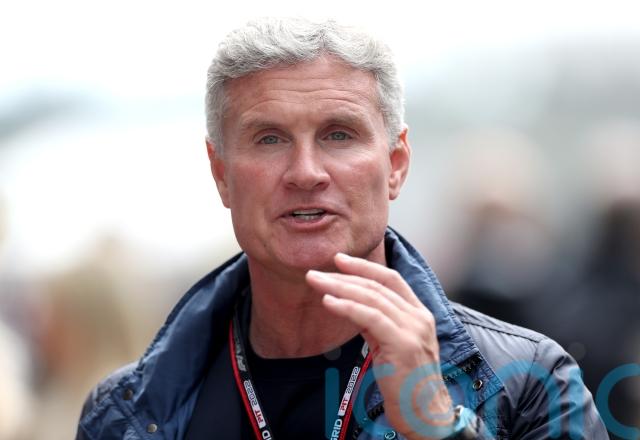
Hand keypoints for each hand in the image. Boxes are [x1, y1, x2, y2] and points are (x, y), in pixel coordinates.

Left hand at [306, 253, 454, 439]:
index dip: (364, 267)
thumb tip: (351, 305)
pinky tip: (329, 302)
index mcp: (419, 314)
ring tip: (316, 283)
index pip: (391, 279)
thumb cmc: (407, 384)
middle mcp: (419, 317)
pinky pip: (370, 318)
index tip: (339, 260)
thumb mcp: (391, 345)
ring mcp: (413, 329)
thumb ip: (377, 324)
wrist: (425, 416)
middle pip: (378, 285)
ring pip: (372, 298)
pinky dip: (347, 306)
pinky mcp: (403, 344)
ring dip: (340, 287)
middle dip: (344, 275)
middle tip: (316, 272)